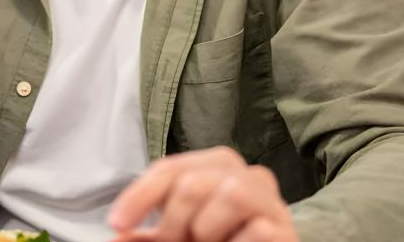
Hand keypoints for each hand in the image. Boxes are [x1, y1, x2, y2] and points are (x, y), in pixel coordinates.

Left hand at [109, 147, 297, 241]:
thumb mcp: (176, 241)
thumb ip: (148, 238)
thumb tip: (117, 238)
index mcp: (215, 169)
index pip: (170, 169)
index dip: (140, 196)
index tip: (117, 224)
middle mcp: (246, 176)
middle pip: (193, 182)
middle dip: (173, 222)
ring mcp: (271, 203)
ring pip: (233, 192)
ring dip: (209, 228)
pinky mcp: (286, 231)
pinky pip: (260, 229)